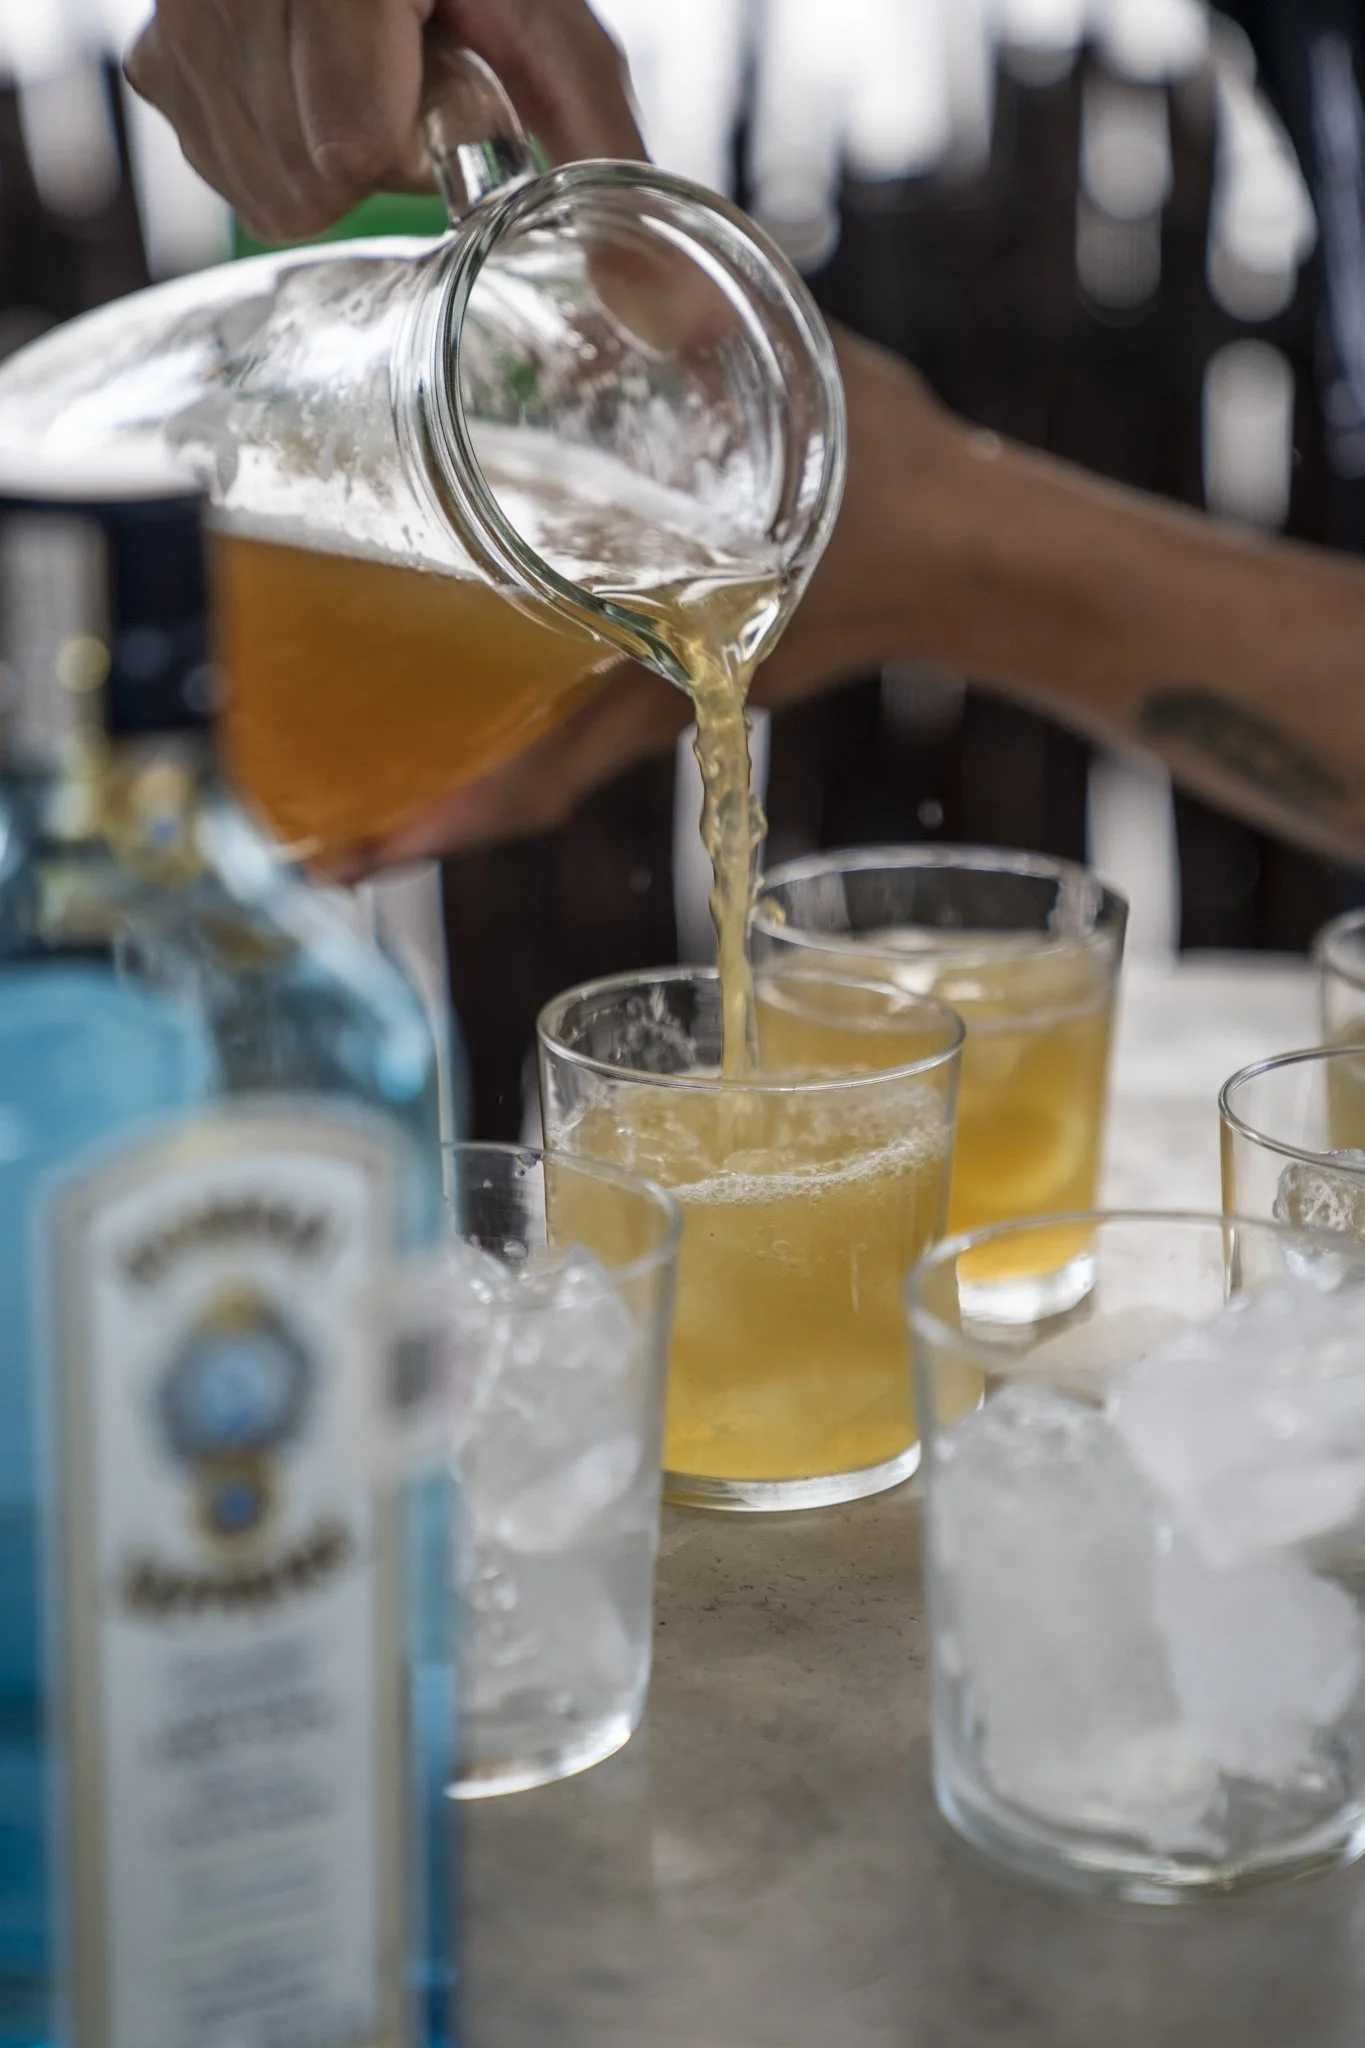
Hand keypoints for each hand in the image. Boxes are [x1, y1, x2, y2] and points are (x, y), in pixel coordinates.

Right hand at [125, 0, 645, 243]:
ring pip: (262, 196)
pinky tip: (314, 91)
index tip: (442, 73)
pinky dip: (281, 154)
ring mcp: (181, 32)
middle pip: (303, 189)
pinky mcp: (159, 64)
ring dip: (329, 161)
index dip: (411, 140)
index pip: (349, 148)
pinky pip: (222, 173)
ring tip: (364, 74)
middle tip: (407, 75)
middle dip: (374, 156)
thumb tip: (682, 329)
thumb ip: (610, 177)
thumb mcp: (553, 42)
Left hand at [321, 330, 961, 875]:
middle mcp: (662, 696)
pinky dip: (509, 747)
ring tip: (350, 819)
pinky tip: (450, 732)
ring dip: (451, 797)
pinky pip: (576, 728)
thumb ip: (695, 306)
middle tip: (313, 853)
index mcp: (683, 656)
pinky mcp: (677, 673)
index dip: (458, 812)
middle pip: (522, 788)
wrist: (974, 555)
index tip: (367, 850)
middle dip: (418, 824)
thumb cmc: (903, 484)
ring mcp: (669, 694)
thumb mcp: (804, 389)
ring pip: (542, 770)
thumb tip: (596, 224)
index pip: (554, 762)